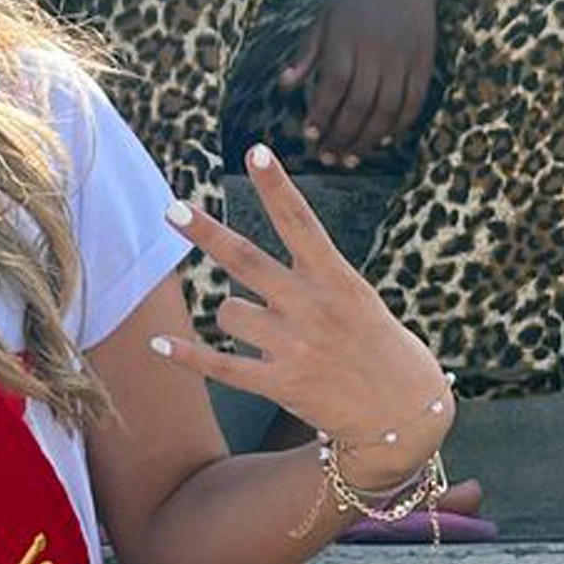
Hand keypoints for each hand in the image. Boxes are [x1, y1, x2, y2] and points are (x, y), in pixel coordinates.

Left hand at [150, 145, 452, 485]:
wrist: (405, 413)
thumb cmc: (374, 345)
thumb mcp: (355, 298)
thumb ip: (308, 277)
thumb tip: (243, 266)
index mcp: (336, 278)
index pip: (301, 222)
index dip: (277, 186)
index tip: (256, 150)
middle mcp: (312, 306)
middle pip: (246, 259)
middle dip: (206, 232)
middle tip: (173, 208)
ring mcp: (295, 344)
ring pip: (228, 312)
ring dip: (232, 318)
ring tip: (268, 336)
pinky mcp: (281, 381)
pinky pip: (219, 364)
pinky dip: (186, 354)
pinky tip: (158, 343)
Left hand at [278, 0, 439, 164]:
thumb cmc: (354, 4)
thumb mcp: (323, 21)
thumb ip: (305, 55)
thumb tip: (284, 86)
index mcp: (346, 40)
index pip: (333, 84)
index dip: (322, 113)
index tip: (309, 135)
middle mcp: (376, 51)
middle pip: (360, 103)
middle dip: (342, 135)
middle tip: (328, 158)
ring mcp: (403, 58)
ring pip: (387, 108)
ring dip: (368, 138)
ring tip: (350, 158)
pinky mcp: (424, 63)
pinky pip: (414, 101)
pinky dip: (399, 125)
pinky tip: (382, 140)